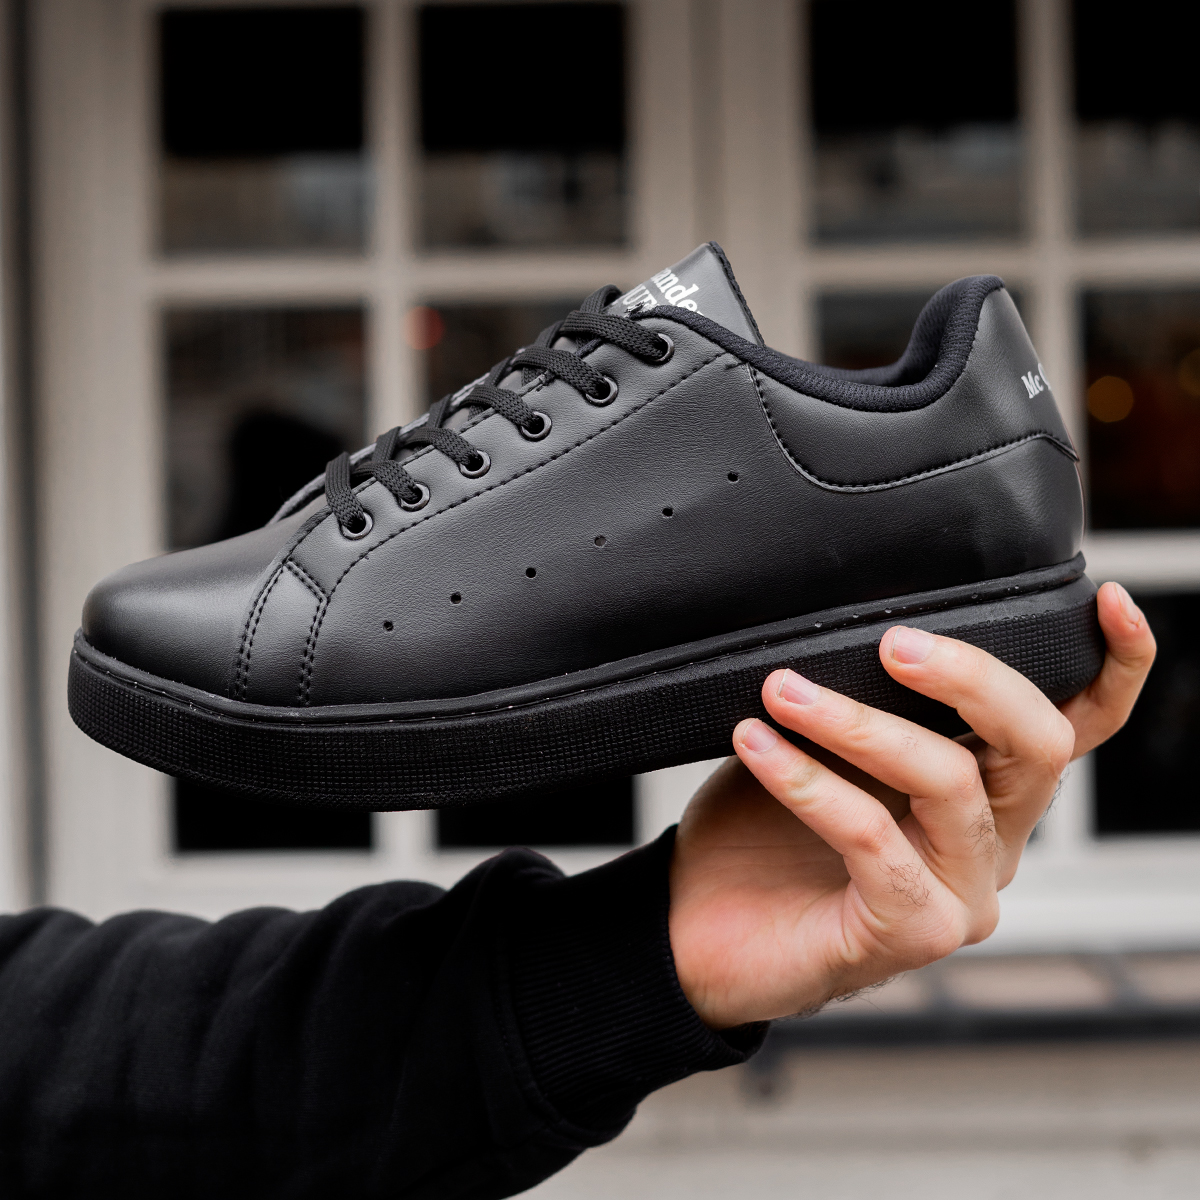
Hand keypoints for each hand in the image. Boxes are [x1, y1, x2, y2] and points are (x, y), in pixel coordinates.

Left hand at [669, 582, 1155, 1029]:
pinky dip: (809, 781)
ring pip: (950, 782)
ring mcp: (961, 893)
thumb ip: (862, 692)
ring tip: (783, 690)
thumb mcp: (817, 740)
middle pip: (1038, 745)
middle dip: (970, 677)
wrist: (694, 929)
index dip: (1115, 666)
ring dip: (857, 723)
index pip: (1077, 728)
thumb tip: (853, 617)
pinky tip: (758, 745)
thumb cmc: (757, 831)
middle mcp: (991, 842)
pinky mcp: (913, 932)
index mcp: (984, 788)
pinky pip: (874, 838)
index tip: (1109, 598)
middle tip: (890, 644)